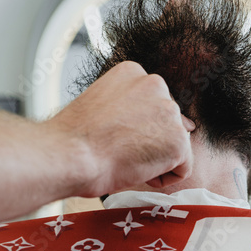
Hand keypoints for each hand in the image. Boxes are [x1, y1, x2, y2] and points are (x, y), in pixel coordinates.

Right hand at [46, 61, 194, 196]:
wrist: (69, 155)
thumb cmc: (75, 139)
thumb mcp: (102, 105)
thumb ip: (134, 106)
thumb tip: (181, 122)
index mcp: (133, 72)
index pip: (150, 105)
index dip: (133, 128)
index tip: (112, 135)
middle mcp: (155, 84)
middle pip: (164, 123)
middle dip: (148, 141)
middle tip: (117, 148)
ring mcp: (169, 111)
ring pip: (173, 145)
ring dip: (153, 158)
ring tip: (123, 157)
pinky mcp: (178, 139)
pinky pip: (182, 168)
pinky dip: (162, 178)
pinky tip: (136, 170)